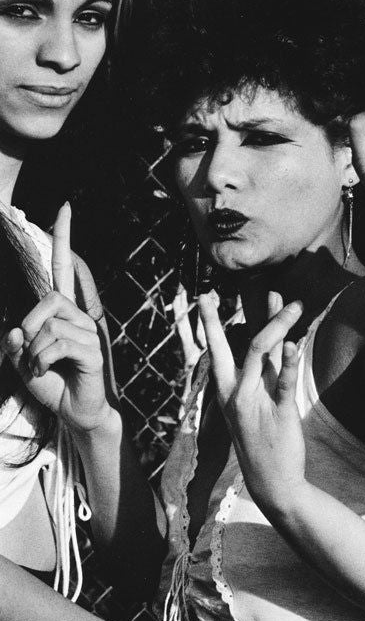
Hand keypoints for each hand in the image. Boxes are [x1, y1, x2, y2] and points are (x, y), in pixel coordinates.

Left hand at [0, 203, 111, 432]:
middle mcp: (80, 317)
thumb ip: (15, 343)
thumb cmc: (53, 385)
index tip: (64, 207)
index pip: (65, 268)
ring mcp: (89, 334)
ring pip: (50, 325)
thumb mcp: (22, 361)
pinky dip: (42, 360)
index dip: (64, 238)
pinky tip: (45, 373)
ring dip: (33, 350)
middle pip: (49, 298)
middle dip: (28, 324)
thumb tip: (16, 331)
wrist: (75, 413)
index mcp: (64, 313)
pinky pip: (59, 344)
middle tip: (25, 351)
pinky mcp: (93, 352)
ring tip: (37, 368)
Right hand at [198, 290, 305, 514]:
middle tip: (212, 294)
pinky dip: (291, 361)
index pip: (216, 352)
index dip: (210, 324)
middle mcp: (238, 395)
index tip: (204, 298)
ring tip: (294, 304)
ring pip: (263, 354)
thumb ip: (267, 371)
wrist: (273, 482)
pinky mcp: (281, 413)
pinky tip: (296, 343)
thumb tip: (278, 338)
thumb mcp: (258, 403)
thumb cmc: (265, 440)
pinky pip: (285, 382)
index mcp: (228, 392)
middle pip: (235, 347)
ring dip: (279, 324)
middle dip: (221, 319)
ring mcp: (257, 403)